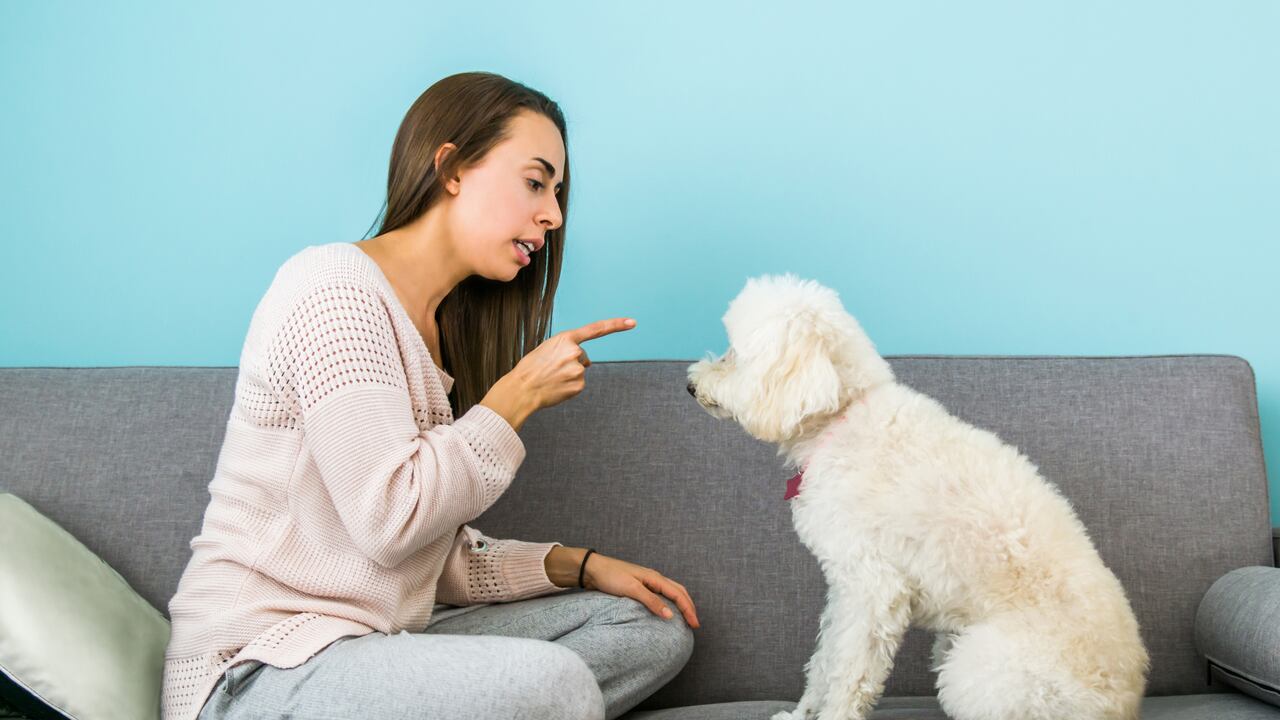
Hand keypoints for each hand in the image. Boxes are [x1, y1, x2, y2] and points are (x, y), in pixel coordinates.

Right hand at [513, 317, 635, 410]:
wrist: (522, 389)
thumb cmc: (530, 368)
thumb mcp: (546, 349)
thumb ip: (566, 349)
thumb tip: (585, 362)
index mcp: (565, 339)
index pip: (596, 329)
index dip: (616, 325)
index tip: (632, 322)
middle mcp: (575, 352)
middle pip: (583, 357)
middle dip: (572, 362)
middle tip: (552, 369)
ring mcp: (578, 369)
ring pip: (580, 371)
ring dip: (569, 375)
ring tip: (551, 378)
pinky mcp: (579, 385)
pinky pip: (578, 385)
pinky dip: (569, 387)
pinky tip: (556, 387)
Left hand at [582, 551, 699, 628]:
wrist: (593, 569)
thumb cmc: (610, 576)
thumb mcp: (631, 589)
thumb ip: (651, 601)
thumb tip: (670, 615)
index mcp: (655, 578)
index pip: (679, 594)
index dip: (689, 609)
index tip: (694, 624)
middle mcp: (654, 578)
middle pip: (679, 591)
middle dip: (689, 607)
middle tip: (694, 623)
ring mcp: (648, 581)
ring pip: (672, 591)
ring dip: (682, 603)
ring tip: (686, 617)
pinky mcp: (640, 586)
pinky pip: (662, 594)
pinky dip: (670, 602)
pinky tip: (668, 610)